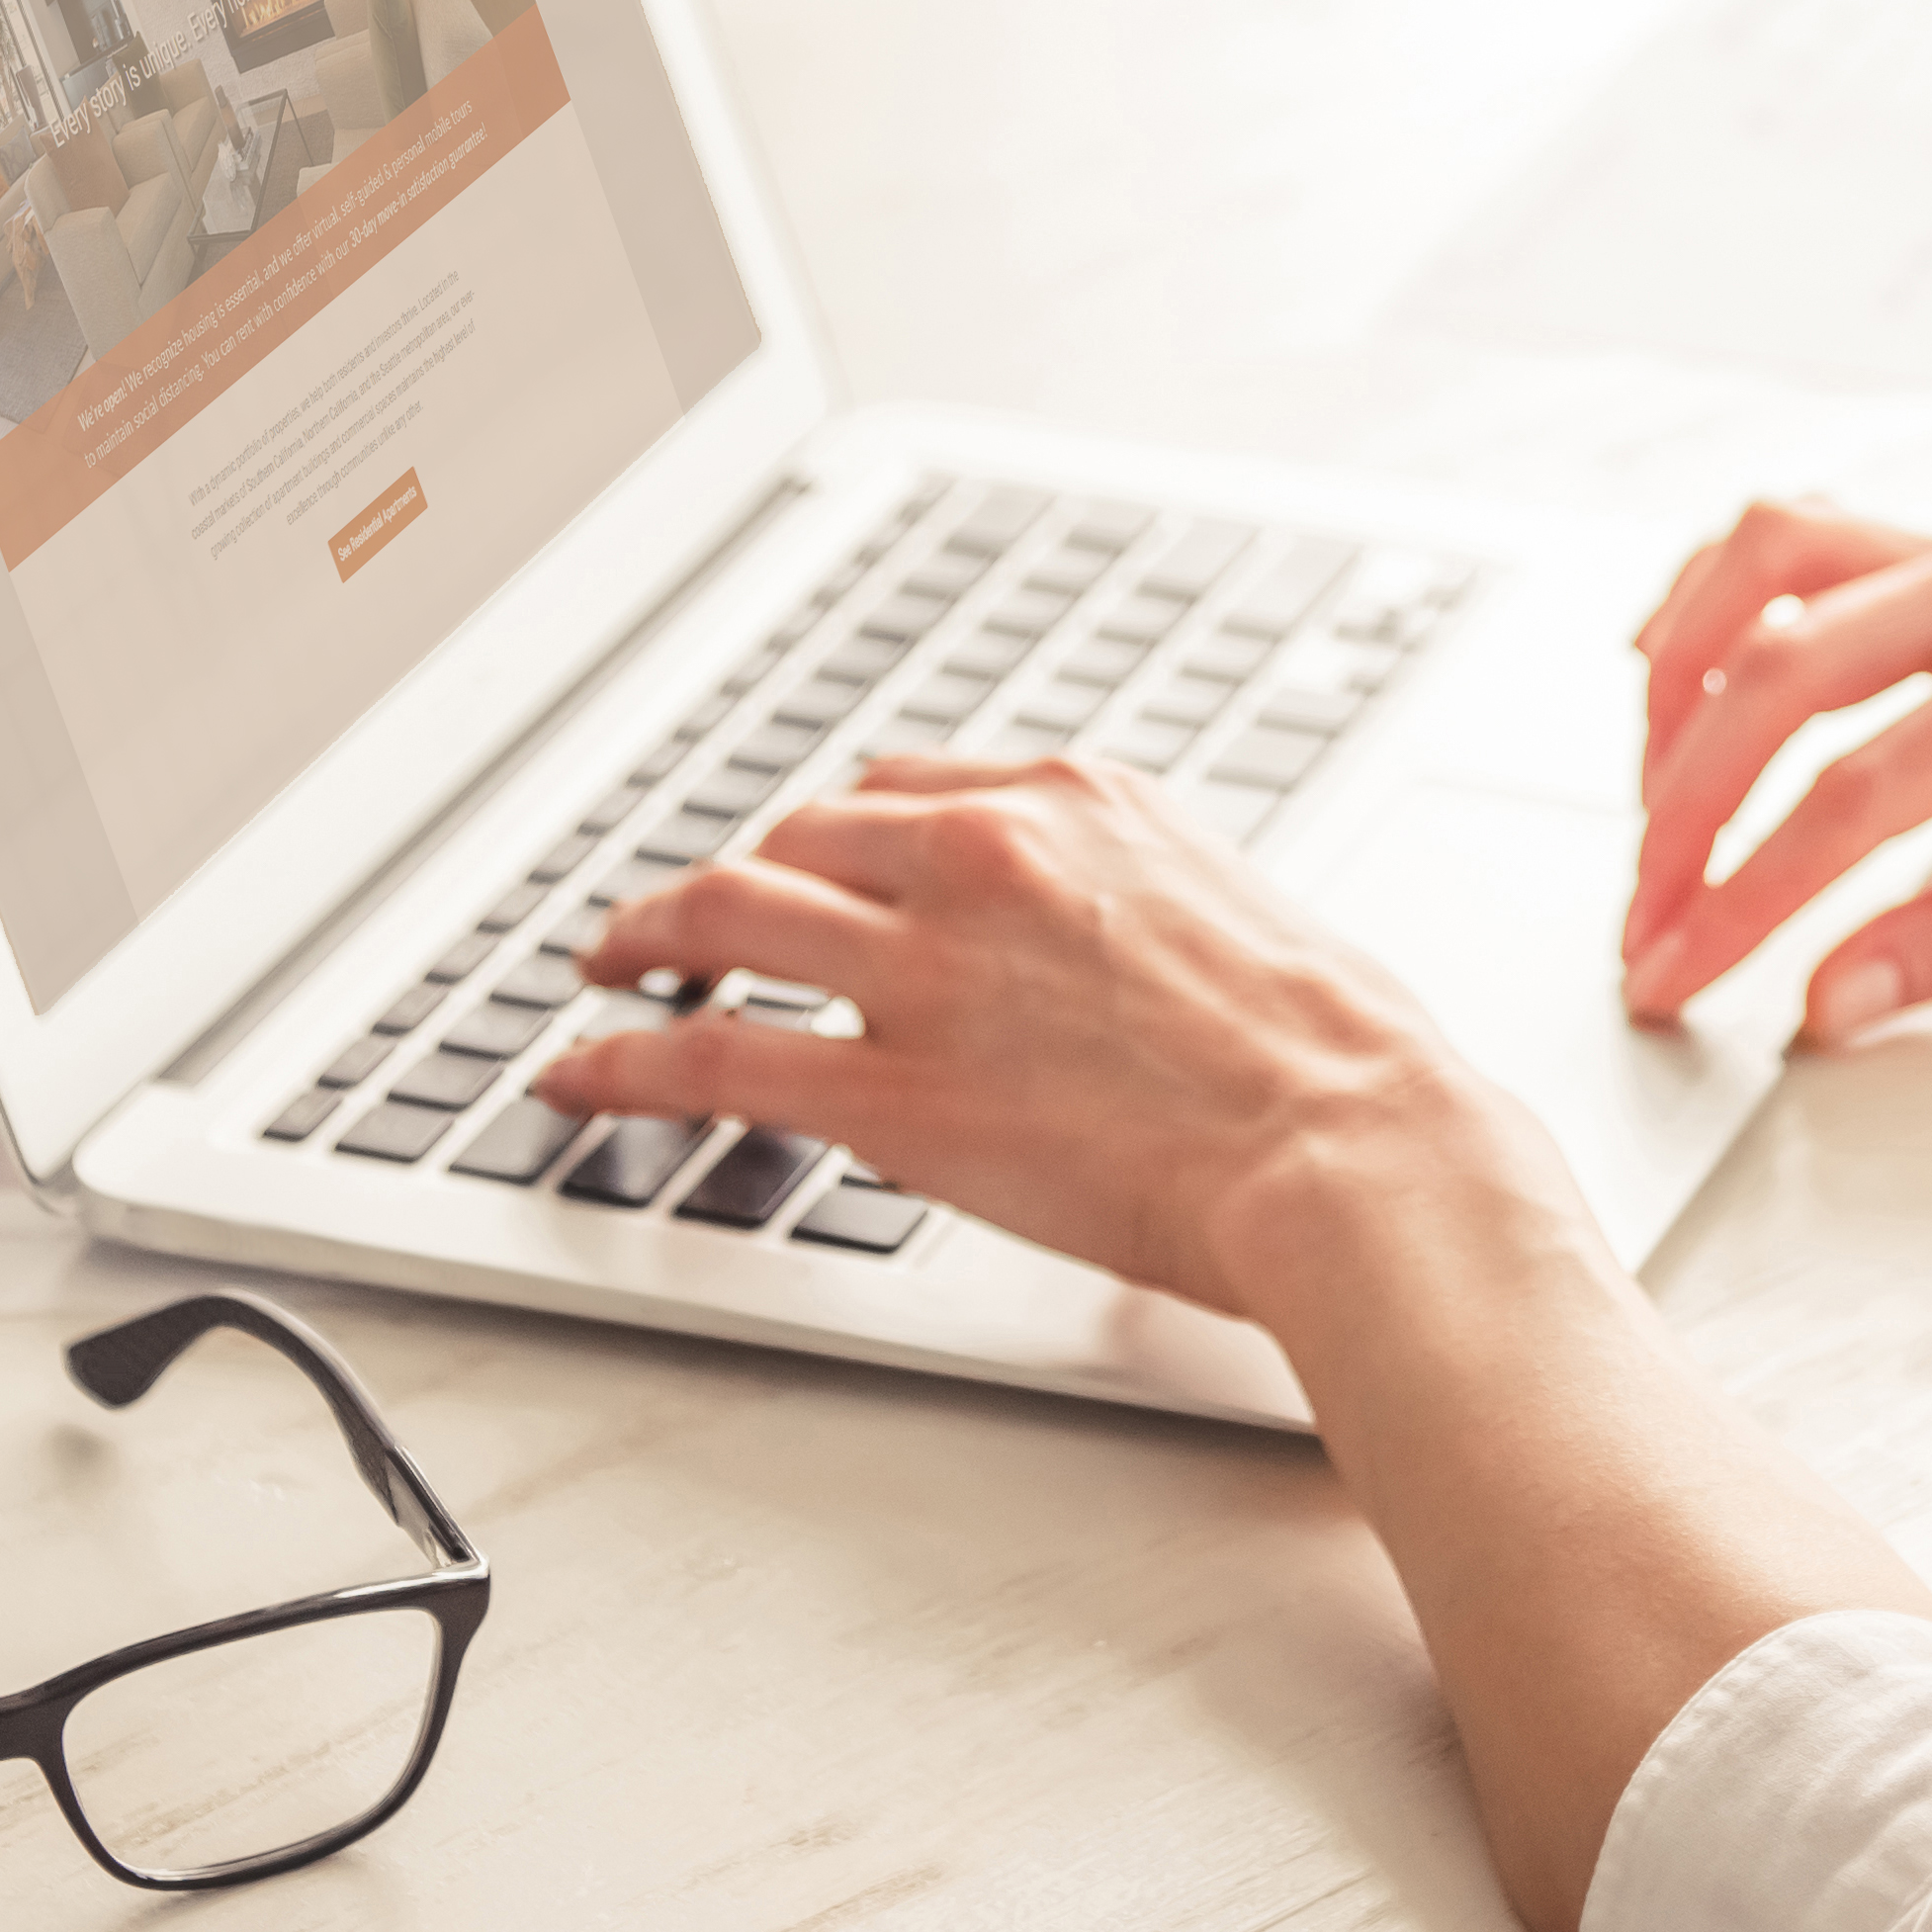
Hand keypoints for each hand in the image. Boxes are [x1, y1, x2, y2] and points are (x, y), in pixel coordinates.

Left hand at [539, 756, 1573, 1326]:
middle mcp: (985, 855)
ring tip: (611, 969)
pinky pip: (716, 1060)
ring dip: (648, 941)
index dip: (828, 837)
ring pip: (727, 918)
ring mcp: (929, 969)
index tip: (801, 865)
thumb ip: (1130, 900)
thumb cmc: (1330, 1051)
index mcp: (1077, 798)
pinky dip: (625, 1062)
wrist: (1348, 1141)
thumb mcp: (1230, 908)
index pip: (899, 791)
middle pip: (798, 840)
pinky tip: (583, 1071)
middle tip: (684, 923)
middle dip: (728, 880)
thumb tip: (1098, 945)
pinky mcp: (895, 1091)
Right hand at [1613, 502, 1931, 1046]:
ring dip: (1687, 683)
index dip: (1741, 896)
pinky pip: (1827, 541)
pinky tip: (1692, 672)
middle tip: (1647, 922)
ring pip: (1777, 566)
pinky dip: (1738, 600)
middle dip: (1686, 812)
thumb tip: (1829, 999)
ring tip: (1652, 803)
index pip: (1851, 793)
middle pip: (1782, 677)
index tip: (1675, 970)